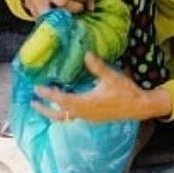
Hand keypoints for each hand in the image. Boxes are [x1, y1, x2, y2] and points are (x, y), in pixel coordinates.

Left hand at [33, 53, 170, 122]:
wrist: (140, 107)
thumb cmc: (126, 92)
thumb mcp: (112, 76)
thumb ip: (97, 66)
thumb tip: (86, 54)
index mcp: (86, 103)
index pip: (61, 99)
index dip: (48, 94)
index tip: (37, 88)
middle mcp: (85, 113)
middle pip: (58, 114)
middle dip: (44, 109)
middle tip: (33, 102)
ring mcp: (89, 118)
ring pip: (66, 117)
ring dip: (54, 111)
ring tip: (44, 105)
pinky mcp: (94, 118)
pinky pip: (74, 117)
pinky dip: (64, 112)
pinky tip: (65, 105)